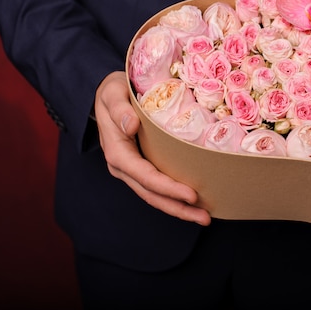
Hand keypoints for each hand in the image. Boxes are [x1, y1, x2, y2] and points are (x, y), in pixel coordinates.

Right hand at [94, 71, 211, 225]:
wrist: (104, 94)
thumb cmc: (112, 91)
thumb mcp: (112, 93)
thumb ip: (119, 109)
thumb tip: (132, 125)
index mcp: (116, 152)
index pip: (145, 176)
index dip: (168, 188)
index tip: (192, 195)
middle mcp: (123, 167)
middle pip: (151, 194)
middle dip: (178, 208)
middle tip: (205, 218)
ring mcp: (131, 170)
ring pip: (154, 196)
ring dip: (179, 208)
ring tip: (204, 217)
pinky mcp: (140, 167)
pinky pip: (157, 187)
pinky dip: (174, 197)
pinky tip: (193, 202)